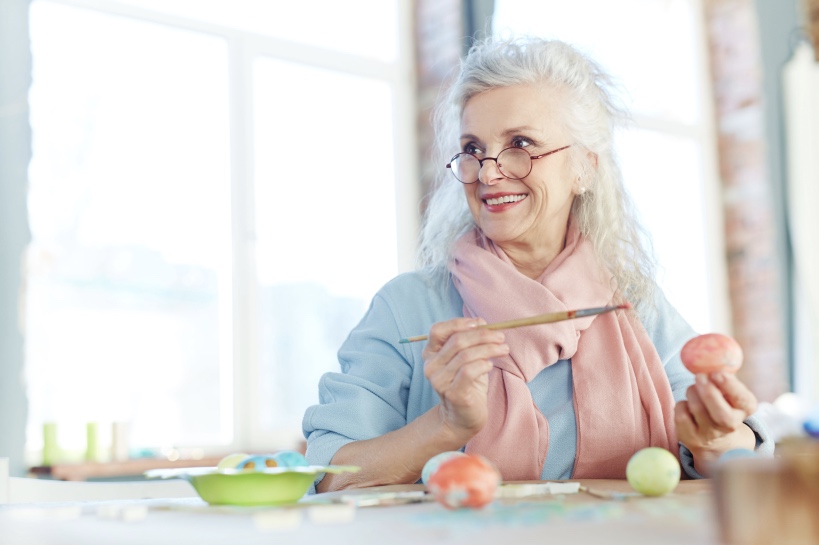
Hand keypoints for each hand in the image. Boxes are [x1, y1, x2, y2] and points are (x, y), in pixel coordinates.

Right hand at [422, 318, 508, 443]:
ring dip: (489, 349)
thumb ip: (470, 341)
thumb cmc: (467, 384)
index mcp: (431, 354)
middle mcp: (431, 366)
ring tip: (503, 349)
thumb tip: (481, 322)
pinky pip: (469, 371)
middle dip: (482, 336)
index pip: (438, 330)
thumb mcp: (467, 359)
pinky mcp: (453, 393)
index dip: (458, 323)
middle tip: (500, 337)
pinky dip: (483, 364)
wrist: (462, 417)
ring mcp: (440, 381)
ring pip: (465, 355)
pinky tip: (490, 366)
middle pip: (456, 341)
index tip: (481, 323)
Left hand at [675, 372, 757, 475]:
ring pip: (697, 409)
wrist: (715, 439)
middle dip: (708, 392)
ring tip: (693, 388)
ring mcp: (710, 435)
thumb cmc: (722, 404)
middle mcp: (731, 425)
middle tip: (699, 376)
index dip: (730, 386)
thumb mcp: (729, 391)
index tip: (717, 373)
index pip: (742, 399)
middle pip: (721, 413)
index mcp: (745, 408)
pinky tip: (687, 404)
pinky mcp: (691, 438)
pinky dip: (681, 404)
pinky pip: (681, 415)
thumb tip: (711, 356)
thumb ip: (723, 376)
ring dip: (692, 392)